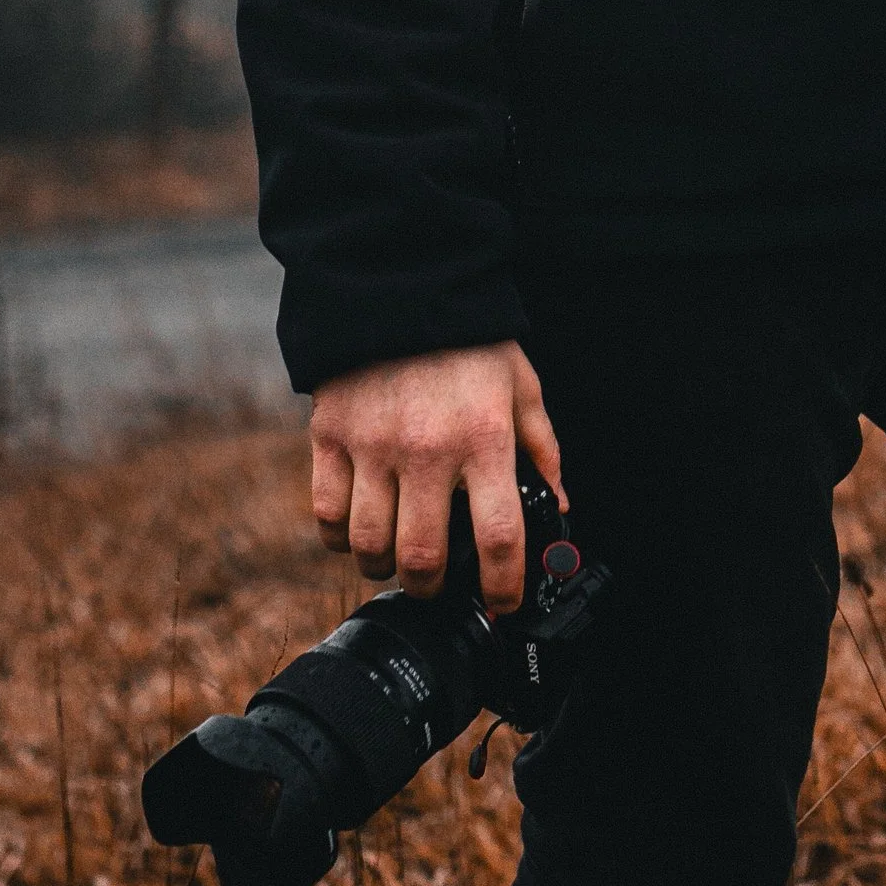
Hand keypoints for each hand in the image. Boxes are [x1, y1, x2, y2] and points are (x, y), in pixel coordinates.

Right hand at [308, 338, 564, 614]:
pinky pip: (327, 515)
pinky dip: (340, 536)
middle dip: (432, 587)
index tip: (503, 603)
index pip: (498, 537)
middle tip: (437, 581)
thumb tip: (557, 505)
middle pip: (423, 558)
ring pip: (370, 546)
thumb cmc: (467, 340)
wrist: (400, 282)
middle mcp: (428, 449)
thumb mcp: (521, 385)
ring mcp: (373, 445)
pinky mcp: (331, 436)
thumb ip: (541, 448)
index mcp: (484, 438)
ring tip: (395, 557)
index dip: (503, 587)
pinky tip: (358, 527)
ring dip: (384, 566)